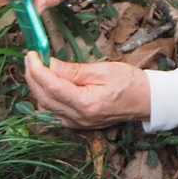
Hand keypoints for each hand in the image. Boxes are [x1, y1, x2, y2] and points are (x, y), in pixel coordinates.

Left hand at [25, 53, 150, 128]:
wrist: (146, 101)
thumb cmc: (129, 82)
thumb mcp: (103, 70)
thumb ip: (74, 70)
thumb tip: (50, 64)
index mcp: (86, 103)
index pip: (51, 86)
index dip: (37, 69)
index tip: (31, 54)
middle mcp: (78, 118)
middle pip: (43, 98)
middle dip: (32, 76)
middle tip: (31, 58)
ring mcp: (77, 124)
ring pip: (45, 106)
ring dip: (37, 86)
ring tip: (38, 67)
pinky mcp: (77, 124)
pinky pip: (53, 111)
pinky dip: (46, 96)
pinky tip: (48, 82)